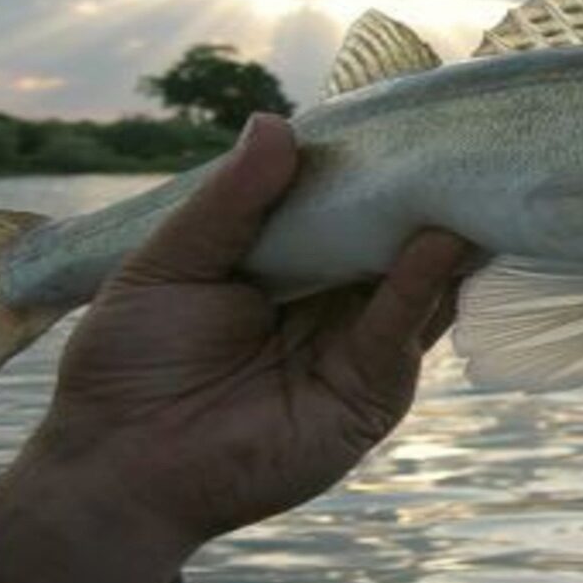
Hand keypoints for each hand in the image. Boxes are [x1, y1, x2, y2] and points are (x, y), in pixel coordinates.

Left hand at [0, 115, 471, 582]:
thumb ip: (231, 201)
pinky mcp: (372, 393)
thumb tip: (276, 123)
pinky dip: (423, 286)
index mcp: (291, 266)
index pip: (349, 207)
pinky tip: (435, 244)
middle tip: (461, 139)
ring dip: (444, 234)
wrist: (119, 464)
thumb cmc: (132, 362)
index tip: (408, 117)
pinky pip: (403, 332)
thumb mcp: (173, 262)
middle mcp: (337, 303)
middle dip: (428, 194)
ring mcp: (360, 348)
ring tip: (463, 181)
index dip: (376, 167)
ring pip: (419, 281)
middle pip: (399, 240)